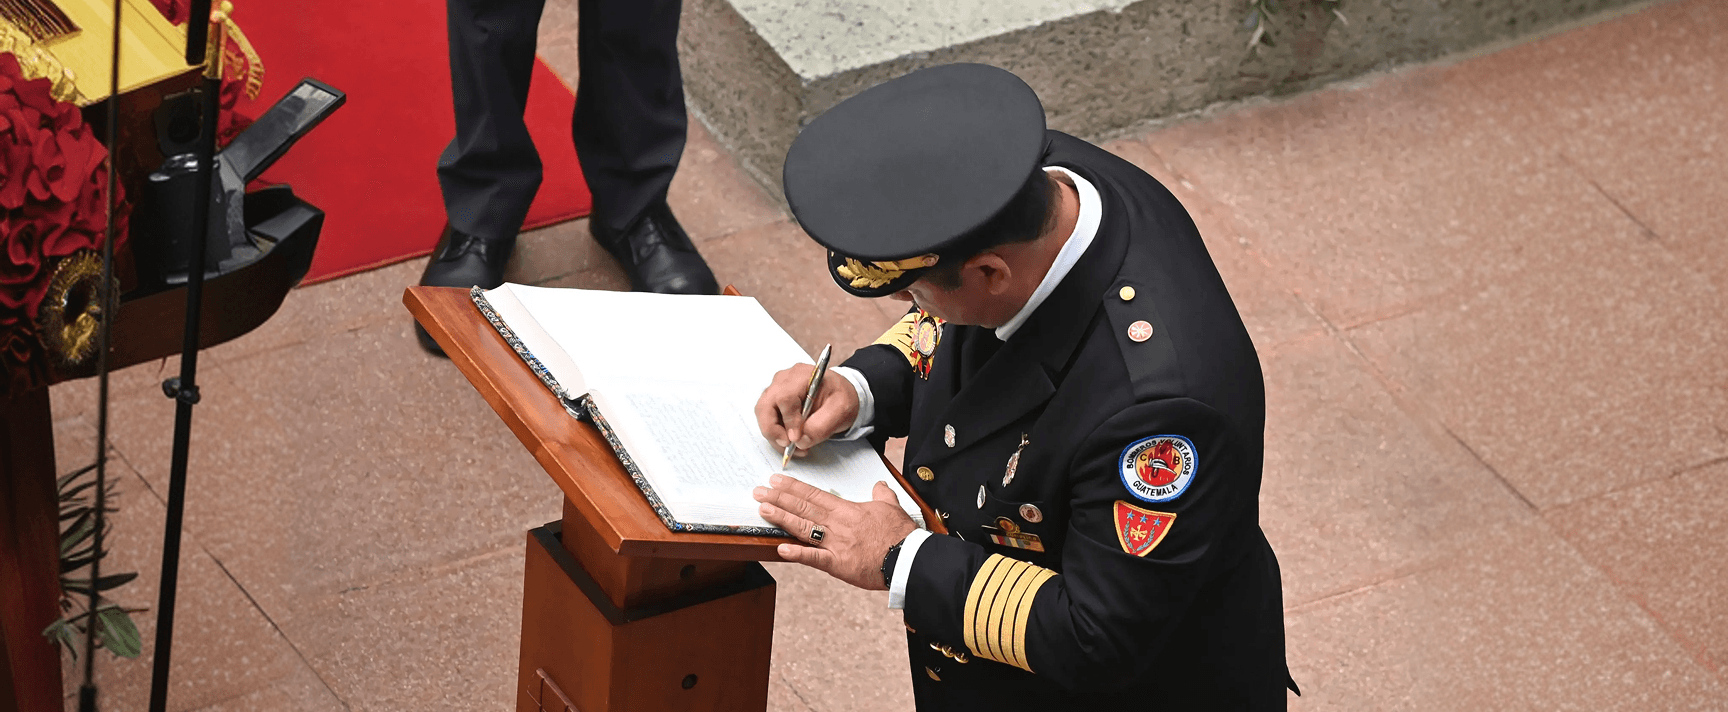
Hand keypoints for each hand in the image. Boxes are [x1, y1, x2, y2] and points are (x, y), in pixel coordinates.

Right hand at [754, 363, 858, 457]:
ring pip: (763, 415)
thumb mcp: (841, 410)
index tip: (796, 439)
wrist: (839, 395)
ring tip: (795, 448)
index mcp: (802, 376)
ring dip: (775, 436)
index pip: (785, 397)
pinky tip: (793, 443)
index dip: (788, 420)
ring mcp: (776, 390)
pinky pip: (767, 420)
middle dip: (773, 430)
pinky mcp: (774, 401)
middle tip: (788, 446)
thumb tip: (800, 442)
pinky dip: (777, 435)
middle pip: (765, 406)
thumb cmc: (840, 397)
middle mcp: (784, 380)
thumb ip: (821, 426)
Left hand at [754, 474, 916, 589]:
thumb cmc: (900, 534)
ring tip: (764, 510)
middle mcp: (837, 524)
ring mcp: (835, 544)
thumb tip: (879, 485)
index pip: (815, 495)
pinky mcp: (837, 564)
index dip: (794, 488)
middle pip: (804, 508)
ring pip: (803, 528)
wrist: (907, 558)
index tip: (777, 481)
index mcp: (848, 510)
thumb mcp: (891, 508)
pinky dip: (796, 553)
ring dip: (782, 518)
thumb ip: (882, 496)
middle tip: (760, 492)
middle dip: (780, 499)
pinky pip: (813, 558)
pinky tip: (779, 547)